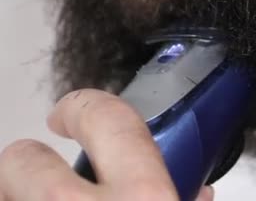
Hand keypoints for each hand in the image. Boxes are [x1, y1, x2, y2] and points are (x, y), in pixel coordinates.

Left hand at [0, 89, 213, 200]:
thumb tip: (196, 192)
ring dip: (14, 196)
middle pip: (23, 159)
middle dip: (27, 164)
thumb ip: (184, 200)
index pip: (105, 117)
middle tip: (42, 177)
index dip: (81, 106)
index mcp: (144, 199)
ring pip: (2, 191)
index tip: (70, 111)